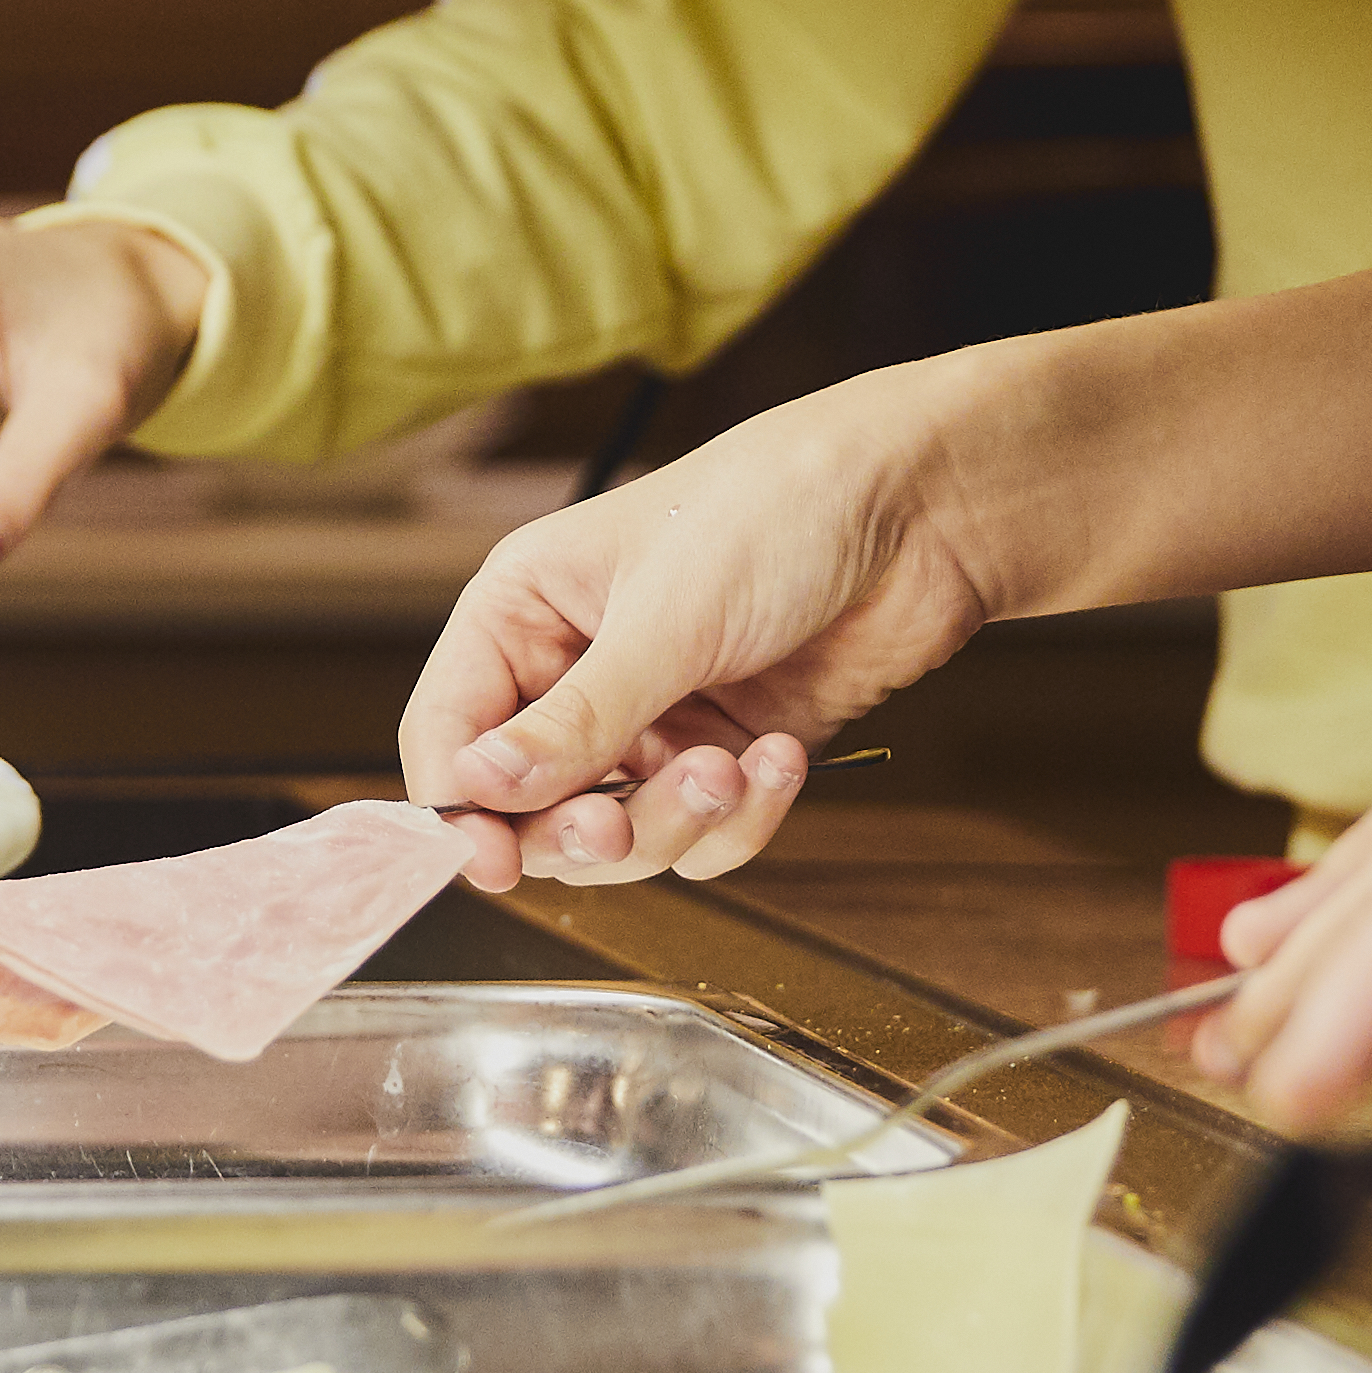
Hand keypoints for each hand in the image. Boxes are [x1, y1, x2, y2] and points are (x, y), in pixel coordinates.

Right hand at [396, 368, 993, 887]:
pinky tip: (781, 757)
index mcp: (525, 611)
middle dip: (583, 825)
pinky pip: (705, 833)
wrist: (921, 510)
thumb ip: (573, 720)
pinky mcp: (726, 754)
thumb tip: (479, 791)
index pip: (450, 733)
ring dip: (676, 820)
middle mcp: (577, 671)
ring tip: (730, 766)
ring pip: (622, 833)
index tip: (488, 863)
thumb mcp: (664, 618)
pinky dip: (743, 816)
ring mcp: (654, 719)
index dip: (460, 808)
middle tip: (618, 821)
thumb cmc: (777, 509)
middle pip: (531, 807)